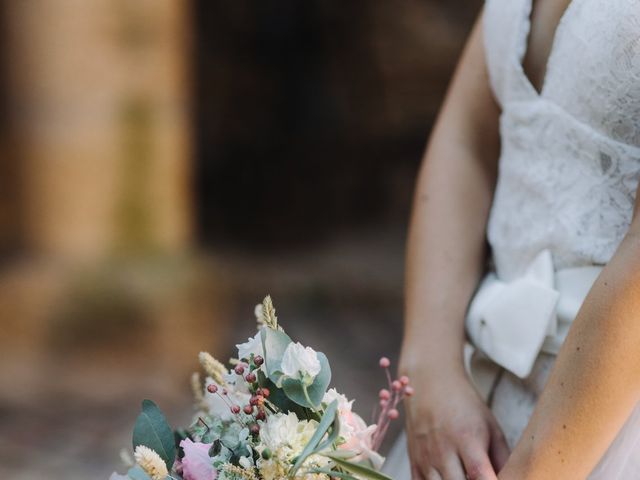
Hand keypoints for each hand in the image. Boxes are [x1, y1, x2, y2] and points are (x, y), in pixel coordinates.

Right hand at [402, 365, 509, 479]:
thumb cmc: (465, 405)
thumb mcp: (491, 426)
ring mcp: (425, 457)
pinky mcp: (413, 461)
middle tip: (479, 477)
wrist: (430, 382)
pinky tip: (447, 478)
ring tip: (464, 475)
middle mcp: (443, 451)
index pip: (480, 475)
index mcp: (467, 439)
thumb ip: (502, 458)